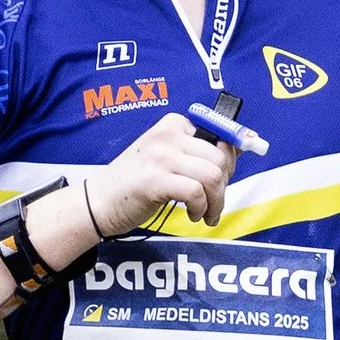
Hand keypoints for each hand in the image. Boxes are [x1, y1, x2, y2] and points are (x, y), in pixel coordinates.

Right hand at [87, 112, 237, 235]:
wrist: (98, 201)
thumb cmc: (136, 181)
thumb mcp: (167, 157)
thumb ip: (198, 152)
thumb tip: (241, 148)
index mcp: (173, 125)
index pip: (220, 135)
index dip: (230, 160)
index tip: (226, 178)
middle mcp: (168, 136)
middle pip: (219, 158)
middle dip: (224, 185)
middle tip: (214, 202)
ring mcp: (160, 157)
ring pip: (212, 176)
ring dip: (216, 201)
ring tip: (205, 213)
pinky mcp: (155, 181)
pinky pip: (196, 193)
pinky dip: (201, 209)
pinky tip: (192, 215)